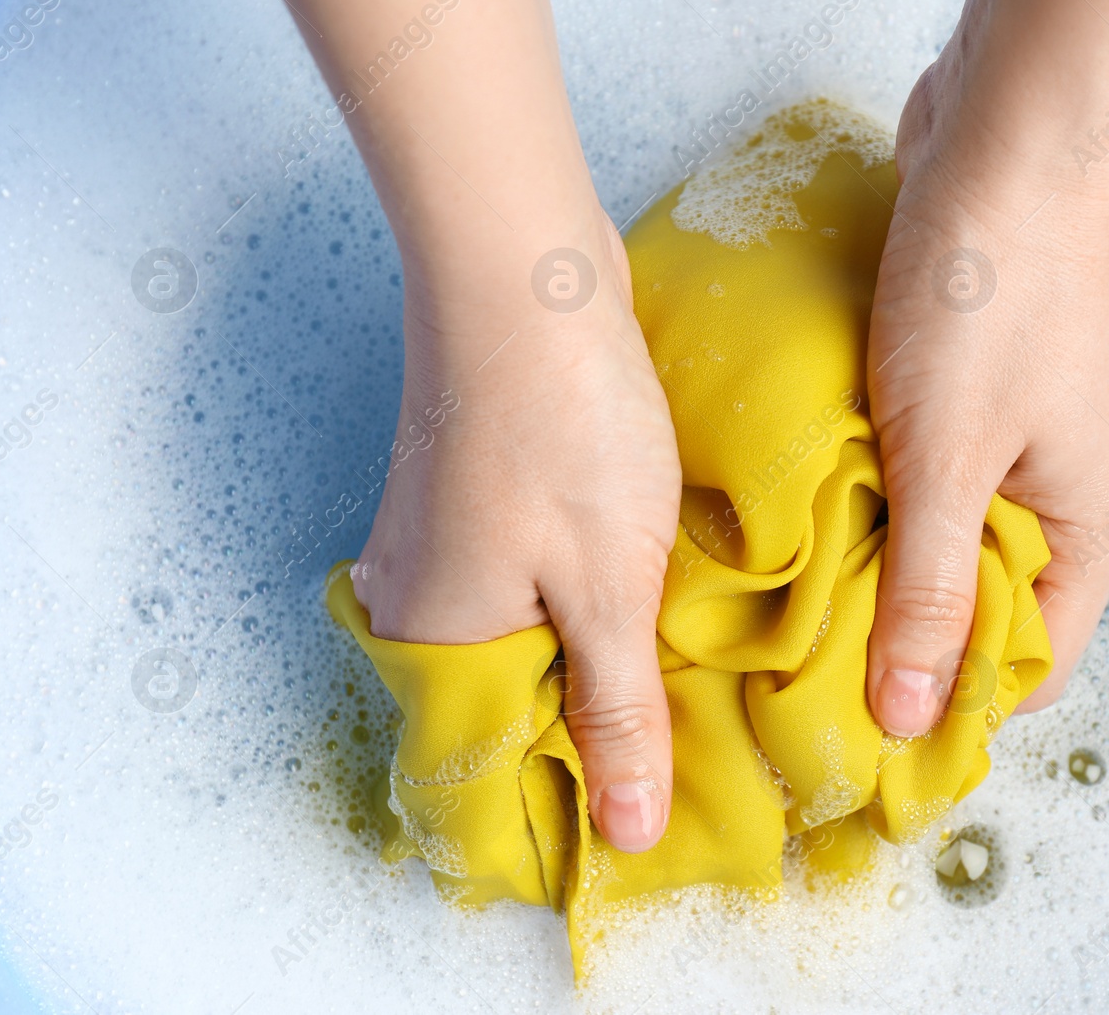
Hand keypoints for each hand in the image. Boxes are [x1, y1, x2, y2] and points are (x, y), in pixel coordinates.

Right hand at [353, 213, 681, 851]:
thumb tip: (627, 832)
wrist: (526, 276)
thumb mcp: (609, 590)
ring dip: (602, 660)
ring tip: (686, 681)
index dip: (580, 795)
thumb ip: (620, 713)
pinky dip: (590, 603)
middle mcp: (416, 603)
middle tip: (692, 746)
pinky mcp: (478, 499)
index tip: (659, 811)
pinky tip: (649, 601)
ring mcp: (440, 544)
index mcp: (432, 643)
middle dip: (600, 728)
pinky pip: (534, 585)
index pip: (498, 765)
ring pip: (530, 640)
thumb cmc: (563, 428)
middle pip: (514, 703)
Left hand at [863, 48, 1108, 736]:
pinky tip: (823, 498)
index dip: (951, 699)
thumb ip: (929, 588)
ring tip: (800, 580)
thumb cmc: (991, 297)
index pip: (1032, 662)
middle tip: (805, 651)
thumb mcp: (949, 457)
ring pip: (956, 537)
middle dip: (907, 630)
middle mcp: (1075, 493)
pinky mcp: (988, 392)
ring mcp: (1033, 438)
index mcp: (1095, 529)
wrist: (1008, 140)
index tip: (857, 716)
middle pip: (990, 605)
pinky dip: (889, 494)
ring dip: (888, 558)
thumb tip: (909, 714)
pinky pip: (938, 474)